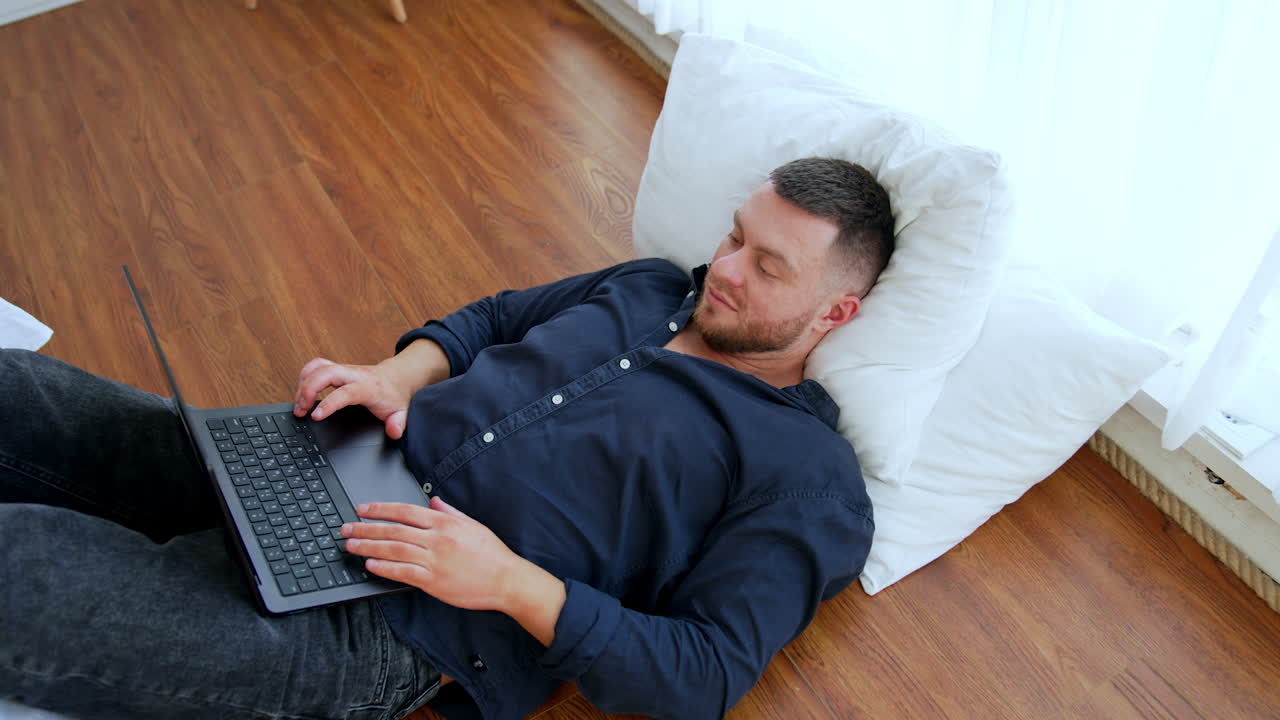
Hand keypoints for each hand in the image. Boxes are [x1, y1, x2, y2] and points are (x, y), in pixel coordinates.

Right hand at [293, 357, 416, 438]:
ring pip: (317, 367)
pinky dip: (304, 377)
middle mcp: (354, 375)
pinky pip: (316, 366)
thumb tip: (394, 432)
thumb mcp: (401, 412)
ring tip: (298, 406)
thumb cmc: (394, 396)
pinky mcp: (337, 369)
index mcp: (368, 387)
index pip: (345, 392)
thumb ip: (398, 424)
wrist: (397, 377)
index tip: (315, 416)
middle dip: (307, 389)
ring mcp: (344, 370)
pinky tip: (302, 393)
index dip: (329, 403)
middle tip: (300, 411)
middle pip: (326, 373)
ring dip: (302, 384)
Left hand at [342, 498, 523, 611]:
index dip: (380, 509)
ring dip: (369, 547)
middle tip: (346, 528)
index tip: (363, 509)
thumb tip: (433, 501)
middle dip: (366, 528)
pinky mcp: (433, 582)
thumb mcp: (473, 525)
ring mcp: (434, 561)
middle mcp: (436, 539)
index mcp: (445, 523)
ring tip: (351, 546)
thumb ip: (450, 512)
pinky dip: (384, 568)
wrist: (506, 579)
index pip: (405, 511)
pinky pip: (402, 573)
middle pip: (393, 530)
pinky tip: (370, 565)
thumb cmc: (492, 553)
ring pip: (393, 550)